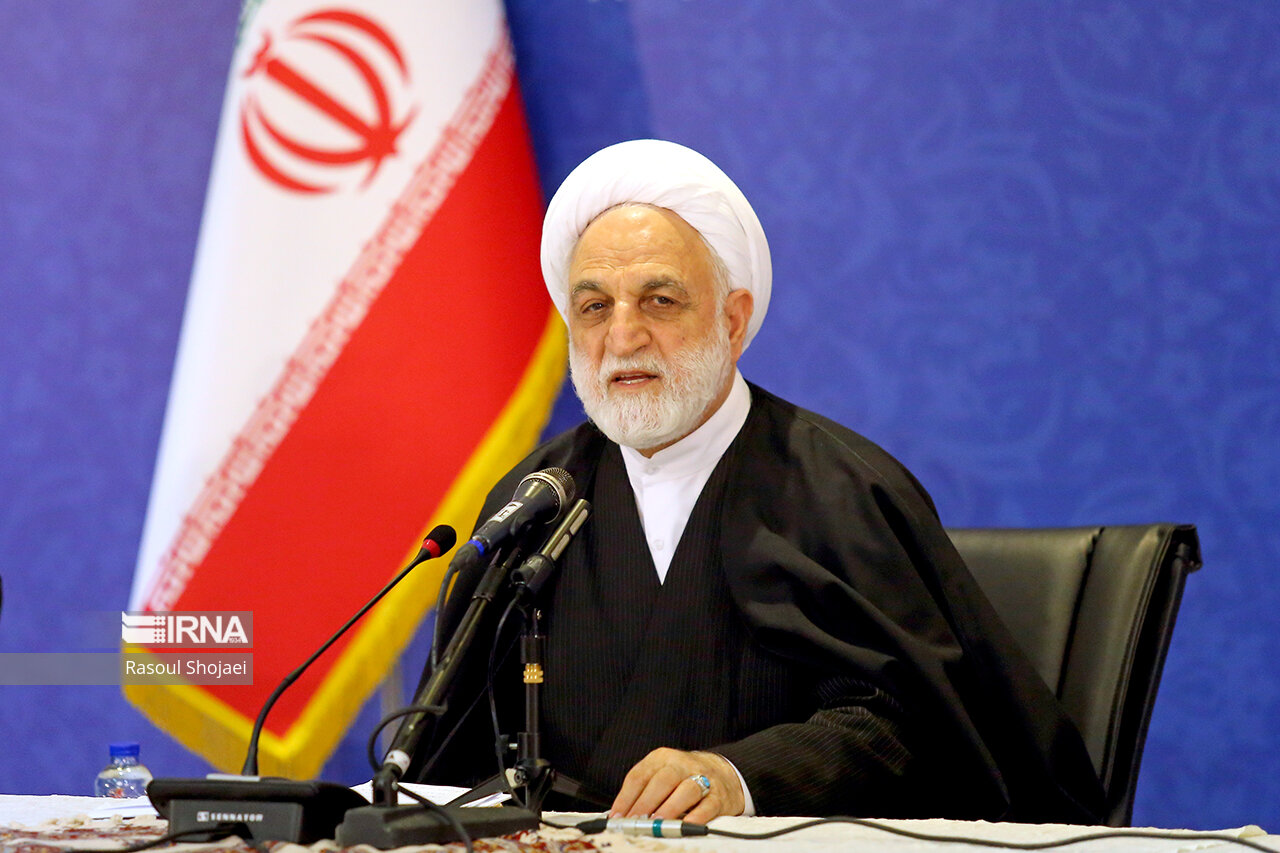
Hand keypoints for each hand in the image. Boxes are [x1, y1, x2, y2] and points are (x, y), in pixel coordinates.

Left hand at [610, 747, 744, 823]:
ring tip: (658, 823)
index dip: (626, 798)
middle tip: (635, 821)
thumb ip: (643, 792)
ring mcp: (703, 778)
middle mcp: (682, 764)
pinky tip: (685, 825)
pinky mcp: (719, 795)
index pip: (640, 775)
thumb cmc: (682, 778)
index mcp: (662, 758)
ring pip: (687, 790)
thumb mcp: (661, 775)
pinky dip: (697, 817)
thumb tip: (621, 817)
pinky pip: (708, 805)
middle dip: (647, 802)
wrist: (722, 772)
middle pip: (663, 780)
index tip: (617, 817)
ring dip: (670, 808)